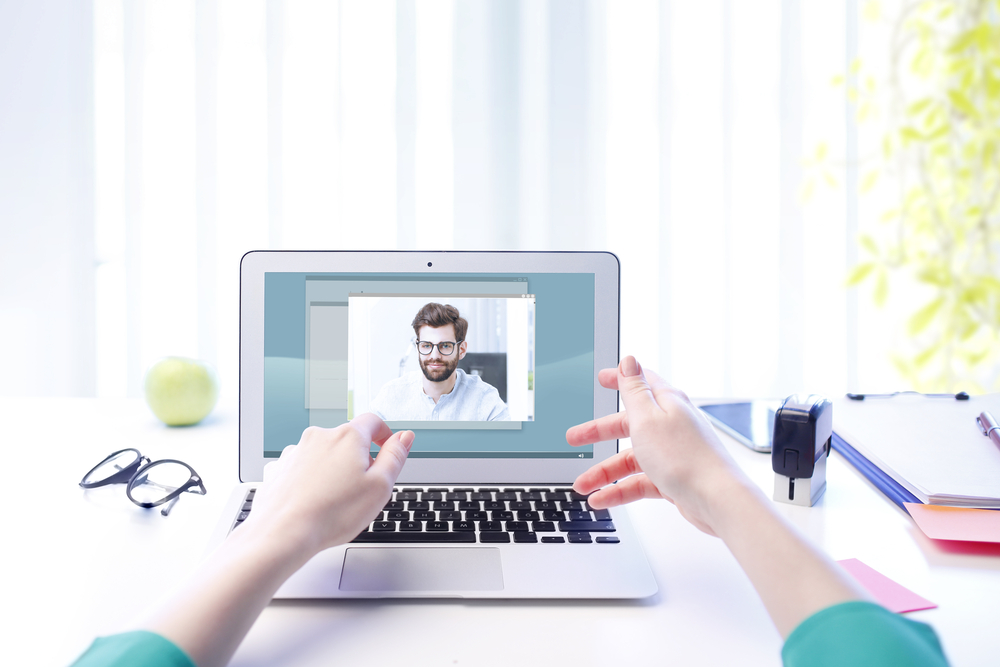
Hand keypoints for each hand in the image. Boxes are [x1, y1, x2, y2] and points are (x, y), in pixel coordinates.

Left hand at [246, 414, 413, 555]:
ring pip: (325, 453)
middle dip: (358, 458)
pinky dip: (313, 478)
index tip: (387, 446)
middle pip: (348, 439)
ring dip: (334, 468)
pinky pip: (305, 467)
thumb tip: (404, 437)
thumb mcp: (380, 486)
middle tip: (363, 487)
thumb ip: (395, 457)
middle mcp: (320, 436)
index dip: (385, 433)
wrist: (284, 533)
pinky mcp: (282, 467)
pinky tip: (315, 500)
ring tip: (336, 499)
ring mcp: (298, 451)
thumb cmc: (332, 513)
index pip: (373, 421)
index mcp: (348, 437)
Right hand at [568, 356, 749, 535]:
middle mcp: (671, 425)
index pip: (640, 384)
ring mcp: (672, 453)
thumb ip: (633, 390)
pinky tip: (602, 500)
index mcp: (666, 403)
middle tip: (575, 437)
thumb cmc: (685, 457)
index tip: (602, 378)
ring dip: (604, 472)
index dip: (619, 379)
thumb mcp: (647, 418)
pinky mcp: (674, 477)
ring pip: (630, 458)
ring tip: (582, 485)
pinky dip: (619, 489)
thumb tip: (629, 360)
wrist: (716, 500)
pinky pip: (639, 481)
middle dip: (599, 432)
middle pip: (628, 424)